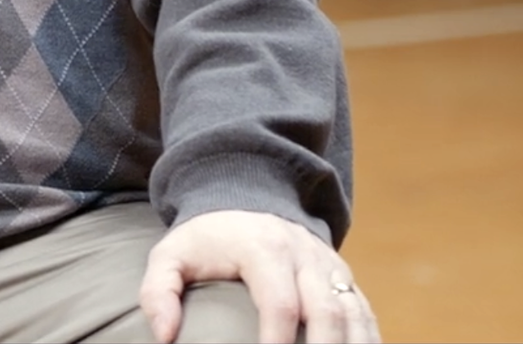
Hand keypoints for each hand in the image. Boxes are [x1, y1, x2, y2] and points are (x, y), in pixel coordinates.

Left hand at [140, 209, 379, 342]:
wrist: (245, 197)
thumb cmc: (207, 239)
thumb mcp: (171, 256)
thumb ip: (159, 292)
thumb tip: (164, 336)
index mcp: (264, 249)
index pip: (280, 303)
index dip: (278, 341)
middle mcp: (305, 257)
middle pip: (327, 313)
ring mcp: (330, 268)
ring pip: (354, 315)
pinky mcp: (344, 279)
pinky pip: (365, 315)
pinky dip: (367, 342)